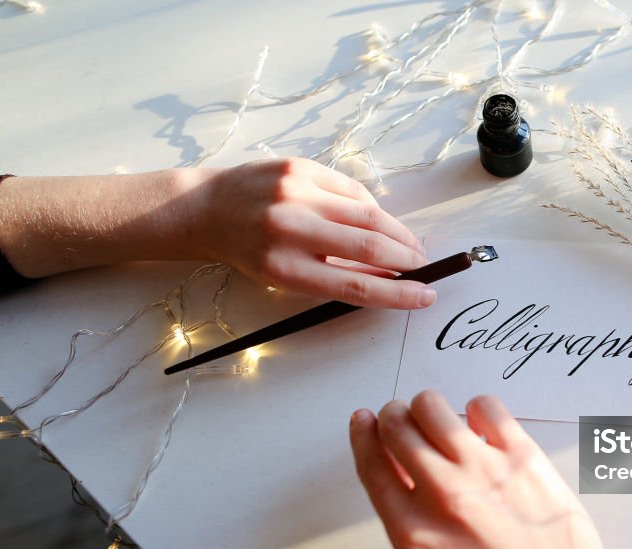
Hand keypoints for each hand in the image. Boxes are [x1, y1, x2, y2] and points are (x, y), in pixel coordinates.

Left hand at [185, 158, 433, 308]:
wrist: (206, 209)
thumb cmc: (246, 250)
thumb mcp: (283, 276)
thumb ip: (333, 276)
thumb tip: (387, 278)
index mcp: (284, 268)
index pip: (355, 286)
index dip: (397, 294)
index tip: (424, 297)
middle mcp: (290, 228)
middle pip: (369, 247)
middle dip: (407, 260)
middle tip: (425, 268)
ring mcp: (296, 193)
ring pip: (369, 214)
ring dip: (399, 233)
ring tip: (411, 246)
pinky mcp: (300, 167)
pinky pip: (352, 191)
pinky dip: (372, 209)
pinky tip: (379, 222)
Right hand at [349, 391, 631, 548]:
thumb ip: (411, 516)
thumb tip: (403, 467)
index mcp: (413, 531)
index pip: (372, 466)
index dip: (363, 436)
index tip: (365, 421)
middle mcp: (442, 496)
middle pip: (398, 427)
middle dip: (396, 416)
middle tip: (406, 419)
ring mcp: (482, 471)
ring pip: (432, 407)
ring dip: (429, 408)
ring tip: (442, 420)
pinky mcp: (521, 456)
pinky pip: (483, 405)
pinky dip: (477, 409)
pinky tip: (483, 426)